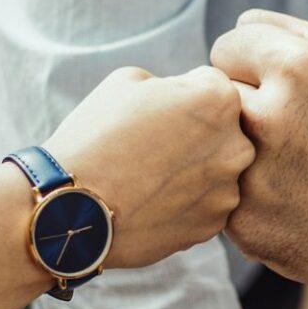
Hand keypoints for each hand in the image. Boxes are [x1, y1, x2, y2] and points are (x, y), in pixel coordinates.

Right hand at [42, 65, 253, 269]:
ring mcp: (227, 190)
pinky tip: (150, 201)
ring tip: (148, 177)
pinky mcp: (212, 226)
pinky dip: (184, 203)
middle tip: (152, 145)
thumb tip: (183, 99)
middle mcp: (236, 145)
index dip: (181, 95)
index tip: (155, 112)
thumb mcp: (128, 82)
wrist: (71, 206)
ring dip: (192, 170)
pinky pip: (205, 205)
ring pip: (215, 171)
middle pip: (223, 131)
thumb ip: (171, 84)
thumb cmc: (95, 135)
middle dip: (196, 134)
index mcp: (219, 99)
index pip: (213, 86)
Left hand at [211, 10, 307, 296]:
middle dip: (241, 105)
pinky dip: (242, 192)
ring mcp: (251, 174)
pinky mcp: (241, 223)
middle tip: (285, 130)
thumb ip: (288, 29)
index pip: (226, 46)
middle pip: (211, 92)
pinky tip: (284, 201)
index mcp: (297, 68)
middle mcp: (268, 118)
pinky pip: (217, 189)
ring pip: (209, 141)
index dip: (252, 67)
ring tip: (284, 164)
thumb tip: (237, 25)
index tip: (284, 91)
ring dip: (234, 147)